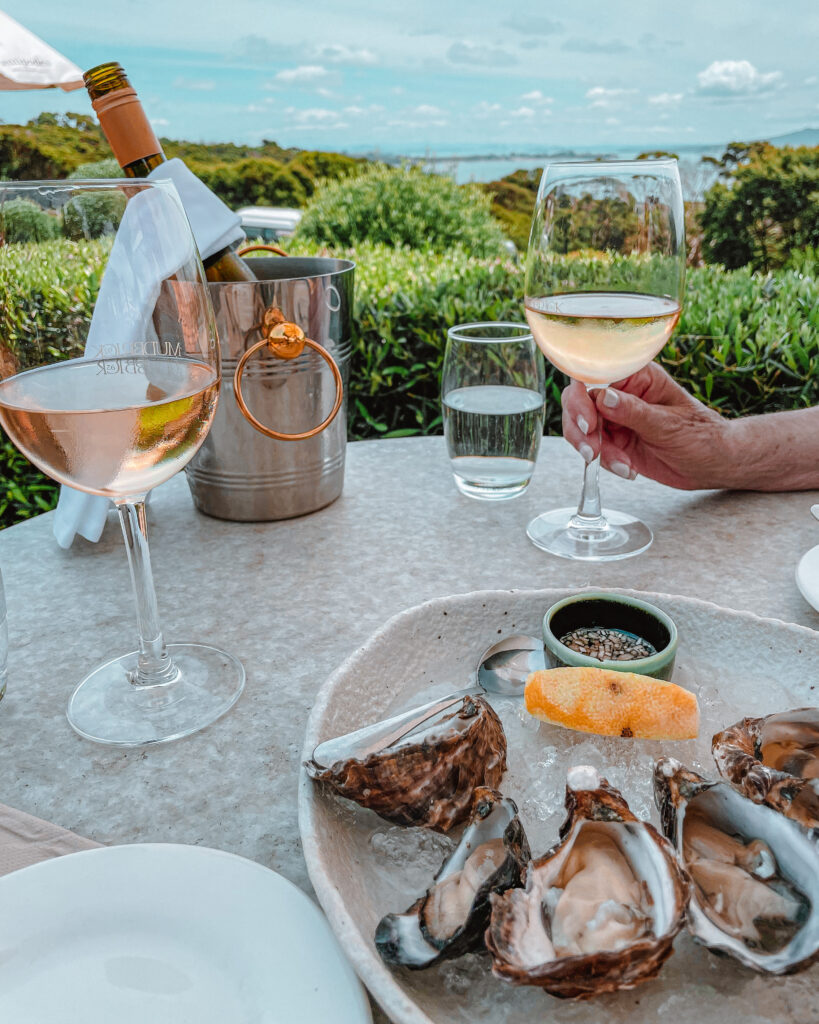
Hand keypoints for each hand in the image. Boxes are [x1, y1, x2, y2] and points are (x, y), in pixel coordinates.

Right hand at [561, 363, 734, 489]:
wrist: (713, 463)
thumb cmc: (702, 436)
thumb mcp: (669, 424)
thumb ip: (634, 412)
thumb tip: (602, 398)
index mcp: (637, 376)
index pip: (595, 376)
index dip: (582, 398)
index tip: (590, 423)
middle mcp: (621, 394)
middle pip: (579, 402)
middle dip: (580, 429)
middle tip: (592, 452)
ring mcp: (615, 418)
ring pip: (582, 429)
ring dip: (593, 450)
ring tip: (620, 465)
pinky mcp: (614, 441)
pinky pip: (595, 450)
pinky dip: (606, 463)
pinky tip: (629, 470)